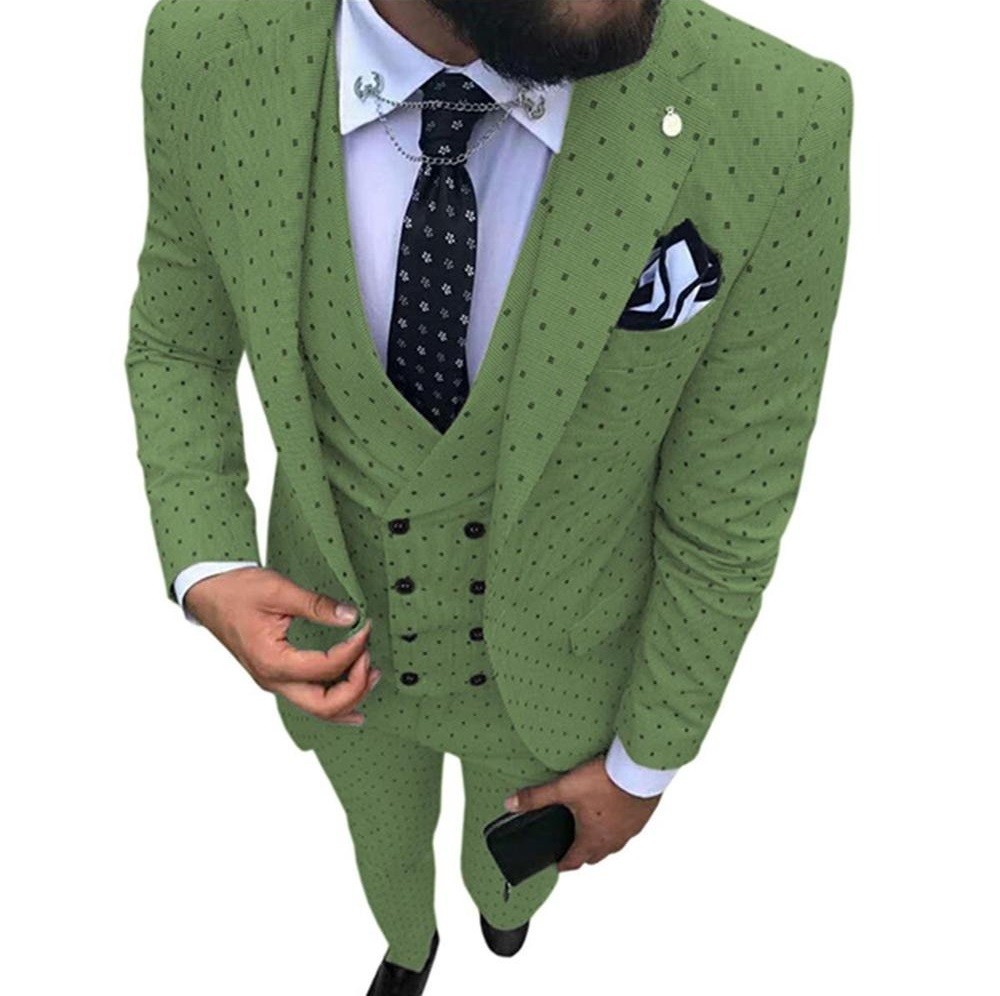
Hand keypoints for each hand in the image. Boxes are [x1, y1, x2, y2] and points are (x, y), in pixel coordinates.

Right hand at [184, 566, 378, 725]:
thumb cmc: (236, 591)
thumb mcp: (279, 591)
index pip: (326, 668)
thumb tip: (351, 616)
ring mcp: (274, 682)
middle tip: (371, 659)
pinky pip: (310, 701)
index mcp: (272, 661)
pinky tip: (354, 704)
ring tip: (372, 674)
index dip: (354, 649)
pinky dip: (335, 705)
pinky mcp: (277, 677)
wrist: (208, 594)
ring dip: (350, 697)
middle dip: (356, 687)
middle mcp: (272, 680)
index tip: (366, 627)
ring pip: (319, 709)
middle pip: (325, 705)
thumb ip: (317, 605)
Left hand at [504, 756, 660, 870]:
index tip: (556, 865)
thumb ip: (537, 797)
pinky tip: (615, 810)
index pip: (574, 861)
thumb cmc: (607, 781)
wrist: (640, 769)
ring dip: (602, 839)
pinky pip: (628, 828)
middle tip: (571, 845)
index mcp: (592, 839)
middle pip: (594, 855)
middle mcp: (612, 840)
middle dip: (582, 853)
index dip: (562, 864)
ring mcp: (630, 830)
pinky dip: (618, 824)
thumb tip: (511, 804)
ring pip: (613, 843)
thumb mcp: (565, 788)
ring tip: (592, 826)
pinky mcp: (642, 816)